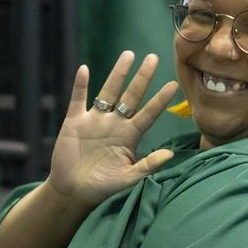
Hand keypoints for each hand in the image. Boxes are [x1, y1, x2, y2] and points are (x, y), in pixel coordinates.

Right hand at [46, 51, 177, 207]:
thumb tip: (169, 154)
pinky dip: (80, 85)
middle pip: (131, 96)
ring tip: (128, 55)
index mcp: (130, 135)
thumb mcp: (128, 178)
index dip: (160, 100)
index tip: (173, 84)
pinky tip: (84, 70)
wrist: (73, 191)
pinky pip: (78, 100)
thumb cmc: (103, 186)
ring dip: (117, 74)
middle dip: (142, 77)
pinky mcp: (75, 122)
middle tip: (153, 57)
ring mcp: (95, 120)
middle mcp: (115, 123)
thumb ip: (147, 166)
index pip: (149, 113)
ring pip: (108, 92)